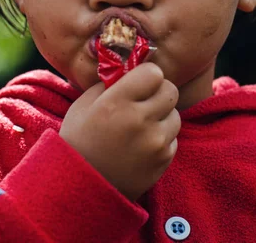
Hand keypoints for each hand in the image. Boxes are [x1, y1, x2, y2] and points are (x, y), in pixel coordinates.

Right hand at [59, 63, 180, 200]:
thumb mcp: (84, 104)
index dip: (146, 74)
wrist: (82, 187)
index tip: (138, 81)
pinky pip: (173, 137)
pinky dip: (162, 137)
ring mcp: (155, 143)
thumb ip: (109, 82)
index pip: (154, 72)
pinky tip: (142, 143)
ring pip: (175, 114)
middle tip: (143, 100)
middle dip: (157, 91)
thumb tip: (130, 68)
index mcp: (117, 102)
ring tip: (142, 123)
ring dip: (162, 114)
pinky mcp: (164, 161)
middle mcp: (140, 121)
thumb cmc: (79, 139)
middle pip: (170, 89)